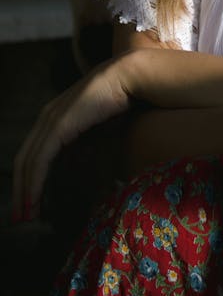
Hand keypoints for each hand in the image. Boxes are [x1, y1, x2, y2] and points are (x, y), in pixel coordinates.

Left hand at [13, 56, 131, 220]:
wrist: (129, 77)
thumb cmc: (120, 99)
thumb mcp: (97, 124)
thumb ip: (85, 141)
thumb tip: (84, 163)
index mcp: (54, 115)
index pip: (33, 152)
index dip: (27, 178)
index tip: (30, 202)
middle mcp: (46, 117)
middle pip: (24, 160)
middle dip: (20, 191)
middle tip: (21, 218)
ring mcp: (50, 120)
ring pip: (28, 164)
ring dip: (25, 193)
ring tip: (26, 216)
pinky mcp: (58, 126)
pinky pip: (40, 161)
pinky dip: (34, 183)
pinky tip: (34, 201)